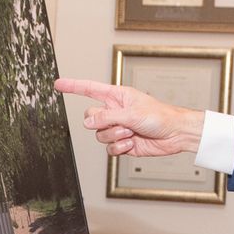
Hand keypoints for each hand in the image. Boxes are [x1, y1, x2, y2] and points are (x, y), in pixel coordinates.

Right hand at [54, 78, 205, 157]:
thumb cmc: (160, 116)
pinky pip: (109, 148)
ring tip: (131, 134)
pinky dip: (119, 147)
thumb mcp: (131, 113)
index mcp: (116, 96)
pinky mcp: (122, 143)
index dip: (73, 86)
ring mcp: (117, 128)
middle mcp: (114, 111)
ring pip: (99, 135)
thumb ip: (107, 117)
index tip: (58, 84)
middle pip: (90, 117)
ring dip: (115, 136)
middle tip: (119, 124)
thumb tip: (87, 123)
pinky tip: (131, 144)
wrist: (175, 134)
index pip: (89, 89)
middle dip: (102, 123)